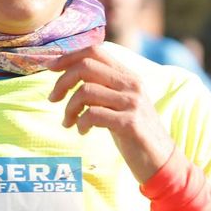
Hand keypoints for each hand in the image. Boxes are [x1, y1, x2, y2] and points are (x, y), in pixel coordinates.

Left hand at [49, 46, 178, 184]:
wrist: (160, 159)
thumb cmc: (133, 132)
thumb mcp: (120, 103)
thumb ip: (102, 87)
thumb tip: (69, 75)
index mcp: (128, 75)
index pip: (95, 51)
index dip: (68, 56)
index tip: (50, 68)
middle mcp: (131, 84)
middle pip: (86, 67)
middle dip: (62, 82)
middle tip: (53, 99)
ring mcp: (131, 103)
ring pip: (85, 92)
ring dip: (69, 108)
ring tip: (68, 122)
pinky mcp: (129, 123)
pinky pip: (92, 114)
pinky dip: (80, 123)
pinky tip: (82, 131)